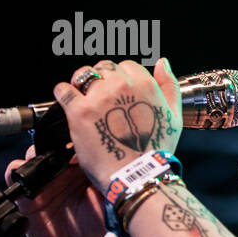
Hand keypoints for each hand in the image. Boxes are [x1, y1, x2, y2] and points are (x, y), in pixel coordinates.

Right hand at [4, 142, 109, 236]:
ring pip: (34, 154)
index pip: (79, 143)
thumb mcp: (109, 198)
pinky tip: (27, 174)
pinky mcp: (26, 195)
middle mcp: (64, 171)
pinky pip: (14, 174)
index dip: (79, 137)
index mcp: (85, 168)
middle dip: (55, 139)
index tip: (84, 135)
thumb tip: (106, 154)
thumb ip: (106, 176)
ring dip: (37, 152)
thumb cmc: (100, 227)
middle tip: (65, 144)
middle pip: (54, 143)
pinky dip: (16, 169)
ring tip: (47, 159)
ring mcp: (44, 182)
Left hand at [51, 58, 182, 191]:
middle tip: (102, 97)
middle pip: (104, 68)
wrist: (137, 173)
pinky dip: (63, 93)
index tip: (119, 91)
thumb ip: (169, 85)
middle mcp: (121, 86)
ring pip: (83, 74)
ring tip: (84, 98)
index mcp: (144, 84)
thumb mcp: (174, 116)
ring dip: (82, 83)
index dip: (122, 77)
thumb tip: (162, 63)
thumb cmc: (156, 148)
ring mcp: (98, 97)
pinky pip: (63, 90)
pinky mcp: (79, 111)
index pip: (126, 65)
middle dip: (102, 79)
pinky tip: (69, 102)